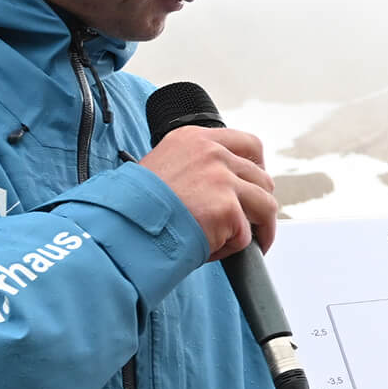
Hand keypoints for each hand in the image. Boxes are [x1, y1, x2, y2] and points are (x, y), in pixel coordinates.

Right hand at [137, 126, 276, 261]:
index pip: (248, 144)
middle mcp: (211, 153)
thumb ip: (195, 168)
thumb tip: (222, 187)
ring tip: (243, 243)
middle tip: (249, 222)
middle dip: (259, 203)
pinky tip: (212, 250)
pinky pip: (246, 235)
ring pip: (265, 205)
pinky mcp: (227, 208)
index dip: (257, 168)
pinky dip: (233, 249)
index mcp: (195, 138)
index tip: (255, 185)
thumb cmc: (135, 206)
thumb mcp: (163, 168)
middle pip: (262, 177)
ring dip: (259, 228)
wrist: (122, 226)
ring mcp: (222, 179)